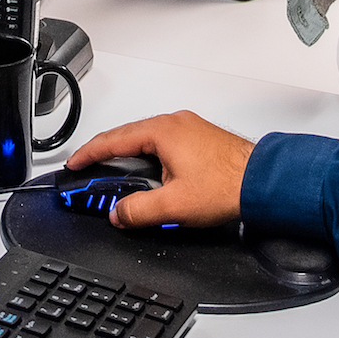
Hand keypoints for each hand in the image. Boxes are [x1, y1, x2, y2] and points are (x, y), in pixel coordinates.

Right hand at [65, 112, 253, 229]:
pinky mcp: (199, 138)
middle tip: (90, 171)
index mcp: (162, 132)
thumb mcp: (174, 205)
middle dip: (106, 155)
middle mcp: (174, 123)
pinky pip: (162, 143)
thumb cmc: (228, 184)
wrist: (264, 181)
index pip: (112, 140)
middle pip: (127, 137)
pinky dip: (148, 156)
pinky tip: (151, 175)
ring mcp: (188, 128)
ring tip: (118, 176)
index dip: (88, 154)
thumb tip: (118, 213)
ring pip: (146, 140)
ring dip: (129, 157)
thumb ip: (138, 210)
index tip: (74, 164)